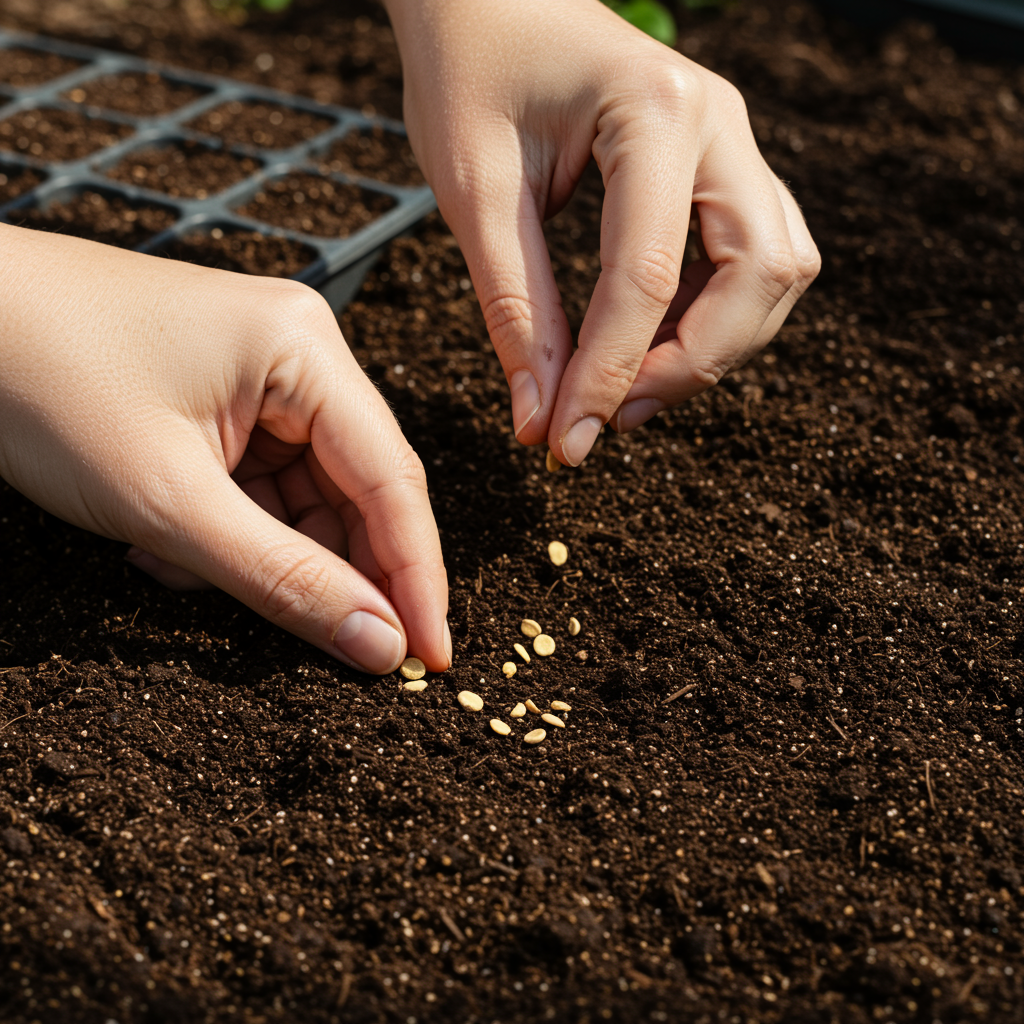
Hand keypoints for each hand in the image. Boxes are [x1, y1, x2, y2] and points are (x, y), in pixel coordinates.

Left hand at [0, 225, 450, 674]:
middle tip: (334, 648)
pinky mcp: (224, 399)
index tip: (431, 659)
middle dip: (333, 570)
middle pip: (356, 489)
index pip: (392, 480)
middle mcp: (299, 353)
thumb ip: (283, 579)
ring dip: (261, 554)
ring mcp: (261, 375)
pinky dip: (226, 531)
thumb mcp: (168, 503)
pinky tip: (165, 546)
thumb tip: (380, 643)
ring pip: (303, 496)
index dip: (416, 577)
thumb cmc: (39, 382)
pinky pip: (258, 486)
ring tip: (178, 569)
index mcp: (304, 349)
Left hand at [385, 0, 819, 463]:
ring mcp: (733, 139)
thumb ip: (515, 310)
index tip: (566, 443)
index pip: (648, 275)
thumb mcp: (474, 193)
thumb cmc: (467, 72)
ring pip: (776, 272)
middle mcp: (720, 120)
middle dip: (693, 366)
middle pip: (760, 275)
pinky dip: (712, 317)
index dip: (608, 375)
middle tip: (612, 417)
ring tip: (625, 388)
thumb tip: (541, 420)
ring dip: (715, 346)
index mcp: (654, 109)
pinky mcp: (723, 166)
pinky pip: (754, 259)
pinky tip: (645, 343)